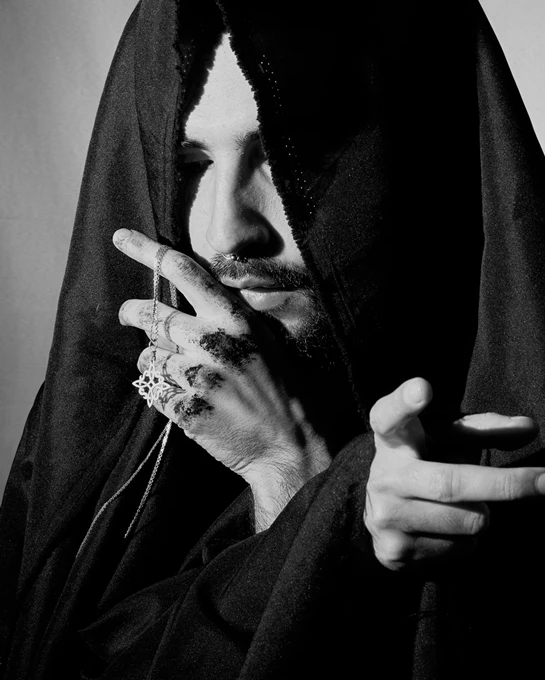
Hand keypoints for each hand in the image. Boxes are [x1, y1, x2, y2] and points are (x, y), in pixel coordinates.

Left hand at [114, 228, 330, 529]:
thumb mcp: (263, 338)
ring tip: (176, 370)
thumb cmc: (279, 386)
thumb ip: (227, 315)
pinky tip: (181, 394)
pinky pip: (150, 388)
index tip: (121, 238)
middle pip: (151, 313)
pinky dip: (157, 389)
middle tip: (127, 314)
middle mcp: (211, 341)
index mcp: (233, 318)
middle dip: (131, 312)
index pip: (183, 270)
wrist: (288, 441)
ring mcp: (195, 376)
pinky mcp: (184, 408)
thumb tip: (188, 298)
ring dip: (153, 359)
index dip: (147, 250)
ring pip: (147, 354)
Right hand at [365, 378, 544, 569]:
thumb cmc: (428, 462)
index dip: (405, 402)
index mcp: (394, 436)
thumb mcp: (450, 440)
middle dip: (506, 484)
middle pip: (452, 483)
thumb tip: (530, 427)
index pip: (391, 414)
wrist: (381, 515)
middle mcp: (384, 474)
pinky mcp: (395, 551)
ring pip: (468, 520)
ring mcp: (386, 515)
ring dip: (485, 514)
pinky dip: (470, 539)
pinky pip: (461, 548)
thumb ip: (487, 429)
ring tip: (468, 505)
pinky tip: (449, 529)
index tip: (424, 388)